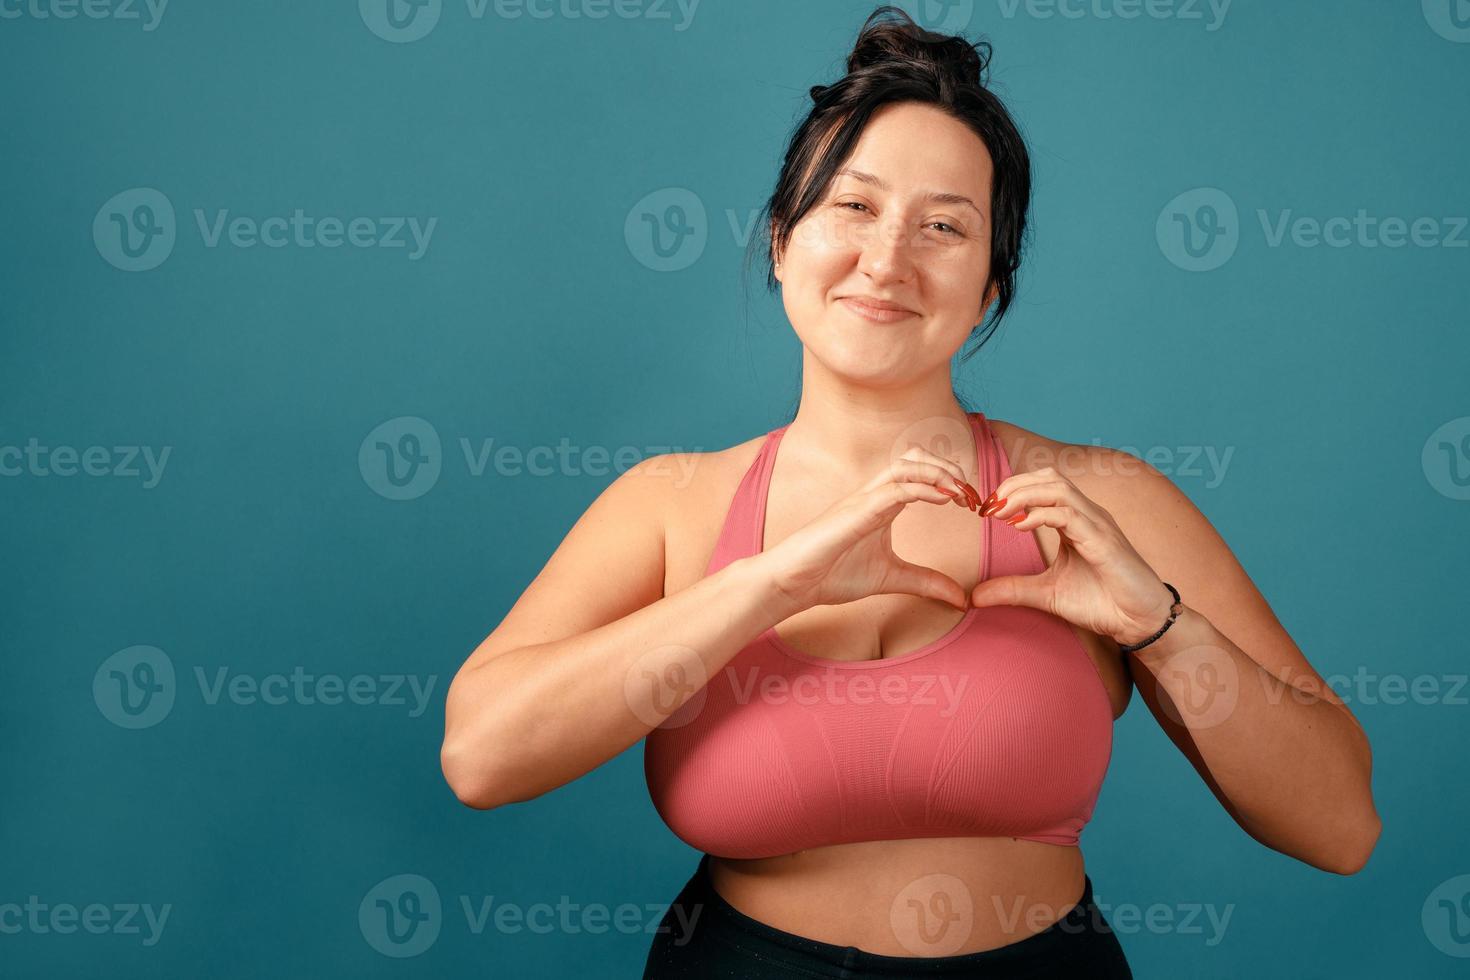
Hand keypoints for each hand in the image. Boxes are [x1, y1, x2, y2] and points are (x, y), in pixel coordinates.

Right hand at [762, 445, 985, 612]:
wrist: (794, 584)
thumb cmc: (832, 575)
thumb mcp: (893, 579)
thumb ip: (926, 582)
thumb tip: (960, 598)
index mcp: (881, 504)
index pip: (919, 472)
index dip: (949, 478)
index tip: (971, 501)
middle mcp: (874, 494)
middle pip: (915, 457)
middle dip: (948, 467)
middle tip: (970, 493)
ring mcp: (864, 499)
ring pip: (906, 465)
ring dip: (940, 472)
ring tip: (961, 491)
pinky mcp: (856, 511)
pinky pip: (895, 489)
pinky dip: (924, 487)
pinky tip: (945, 498)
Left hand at [970, 466, 1174, 647]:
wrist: (1138, 623)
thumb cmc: (1101, 603)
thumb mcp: (1046, 594)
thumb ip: (1012, 589)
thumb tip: (975, 596)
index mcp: (1075, 520)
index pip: (1042, 485)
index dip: (1011, 490)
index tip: (985, 510)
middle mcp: (1087, 515)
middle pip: (1048, 477)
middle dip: (1013, 485)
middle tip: (987, 507)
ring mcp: (1097, 524)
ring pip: (1058, 488)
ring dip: (1023, 494)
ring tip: (1000, 512)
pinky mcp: (1103, 541)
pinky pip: (1069, 514)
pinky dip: (1040, 514)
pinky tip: (1019, 527)